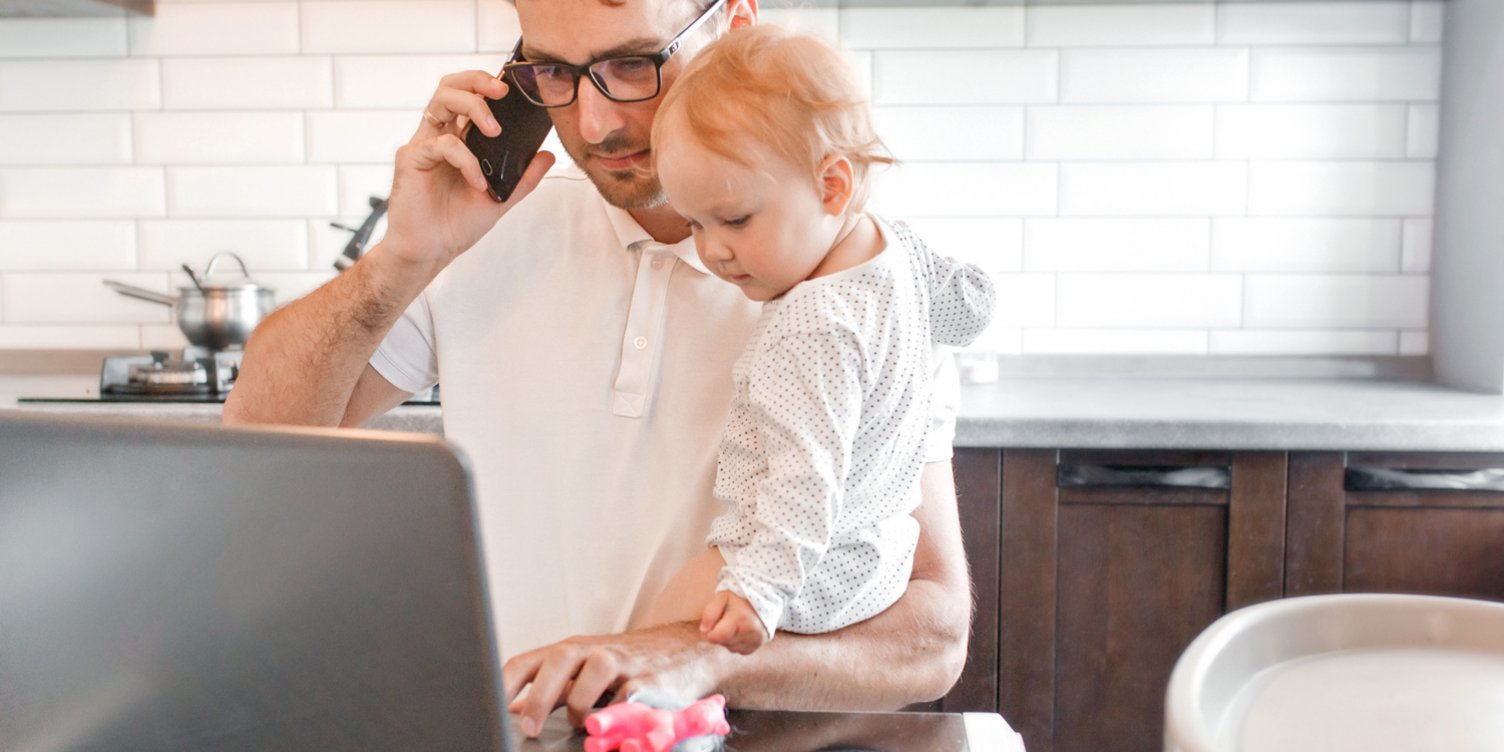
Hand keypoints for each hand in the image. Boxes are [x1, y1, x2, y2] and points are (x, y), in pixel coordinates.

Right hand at [382, 70, 556, 271]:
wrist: (432, 251)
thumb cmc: (457, 224)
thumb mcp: (501, 199)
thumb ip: (524, 177)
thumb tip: (548, 155)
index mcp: (458, 138)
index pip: (468, 95)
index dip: (486, 84)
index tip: (514, 88)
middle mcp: (438, 135)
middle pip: (450, 86)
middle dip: (477, 80)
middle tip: (502, 92)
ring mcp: (423, 144)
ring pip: (441, 101)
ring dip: (473, 107)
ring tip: (495, 131)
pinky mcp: (411, 159)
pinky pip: (442, 145)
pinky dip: (466, 160)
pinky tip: (478, 182)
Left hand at [502, 622, 726, 738]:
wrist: (685, 650)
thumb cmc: (626, 664)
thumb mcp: (584, 673)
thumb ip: (552, 690)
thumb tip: (512, 708)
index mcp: (568, 650)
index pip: (526, 662)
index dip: (505, 686)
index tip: (493, 710)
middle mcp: (591, 650)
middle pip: (557, 661)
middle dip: (540, 697)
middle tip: (530, 727)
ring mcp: (621, 662)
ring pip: (593, 674)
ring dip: (582, 707)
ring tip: (585, 725)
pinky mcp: (649, 679)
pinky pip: (628, 697)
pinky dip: (617, 715)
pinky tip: (614, 725)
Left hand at [700, 591, 767, 654]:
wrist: (762, 597)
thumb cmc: (739, 597)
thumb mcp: (721, 597)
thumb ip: (709, 613)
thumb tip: (703, 631)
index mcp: (740, 619)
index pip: (716, 638)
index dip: (711, 631)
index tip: (716, 621)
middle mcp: (750, 632)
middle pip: (723, 643)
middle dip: (721, 633)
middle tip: (729, 618)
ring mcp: (756, 640)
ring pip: (730, 648)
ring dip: (729, 638)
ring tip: (736, 623)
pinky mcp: (757, 646)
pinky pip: (739, 650)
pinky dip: (737, 642)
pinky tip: (741, 630)